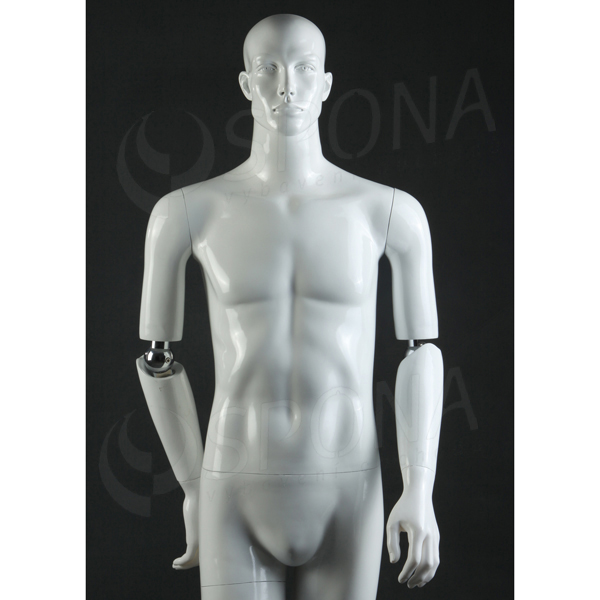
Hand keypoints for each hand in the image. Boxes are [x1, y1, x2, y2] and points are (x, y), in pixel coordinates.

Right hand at [172, 478, 199, 569]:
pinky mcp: (195, 539)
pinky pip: (189, 556)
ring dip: (184, 565)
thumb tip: (195, 519)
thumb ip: (198, 519)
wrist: (198, 494)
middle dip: (189, 565)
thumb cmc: (200, 500)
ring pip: (194, 560)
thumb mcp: (200, 512)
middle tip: (179, 566)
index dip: (197, 559)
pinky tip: (175, 562)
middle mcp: (208, 539)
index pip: (206, 552)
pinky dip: (181, 562)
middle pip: (201, 559)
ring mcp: (202, 540)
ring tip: (175, 566)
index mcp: (210, 534)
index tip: (187, 561)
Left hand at [386, 471, 439, 587]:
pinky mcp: (437, 536)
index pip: (414, 559)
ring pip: (435, 562)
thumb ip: (392, 542)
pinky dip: (431, 568)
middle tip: (408, 584)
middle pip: (427, 564)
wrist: (419, 493)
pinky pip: (436, 556)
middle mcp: (429, 535)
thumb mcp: (392, 522)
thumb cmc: (403, 507)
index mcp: (417, 531)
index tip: (400, 579)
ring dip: (426, 576)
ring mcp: (435, 536)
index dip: (407, 572)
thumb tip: (394, 562)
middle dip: (418, 577)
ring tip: (416, 583)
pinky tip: (422, 573)